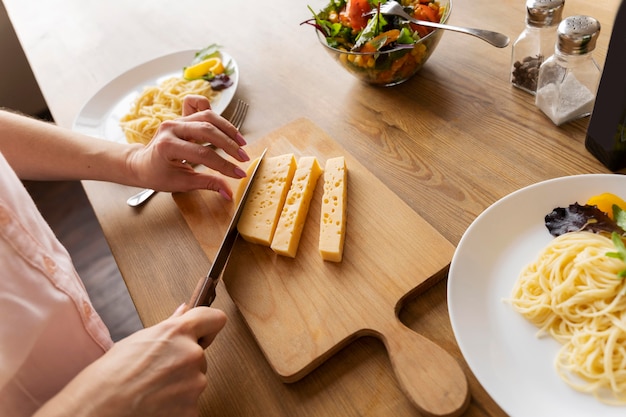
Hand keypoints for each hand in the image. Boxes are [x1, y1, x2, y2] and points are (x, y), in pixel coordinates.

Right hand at [35, 304, 226, 416]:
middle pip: (200, 355)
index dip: (208, 325)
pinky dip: (175, 408)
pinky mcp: (192, 411)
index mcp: (177, 333)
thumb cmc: (107, 377)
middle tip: (155, 372)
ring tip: (150, 391)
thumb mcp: (135, 342)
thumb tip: (183, 312)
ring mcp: (194, 385)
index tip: (204, 331)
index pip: (214, 319)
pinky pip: (189, 405)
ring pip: (194, 381)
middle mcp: (191, 355)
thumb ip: (168, 328)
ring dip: (179, 386)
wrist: (95, 412)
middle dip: (183, 363)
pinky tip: (154, 406)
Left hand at [127, 95, 249, 199]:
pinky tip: (224, 125)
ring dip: (227, 129)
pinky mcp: (182, 116)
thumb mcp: (182, 183)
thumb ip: (207, 184)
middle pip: (208, 131)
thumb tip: (229, 192)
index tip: (239, 174)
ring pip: (208, 117)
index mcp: (167, 146)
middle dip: (229, 146)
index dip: (224, 165)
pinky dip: (213, 112)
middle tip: (243, 158)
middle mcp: (172, 128)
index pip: (203, 154)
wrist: (141, 163)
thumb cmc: (158, 175)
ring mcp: (177, 119)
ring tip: (241, 143)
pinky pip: (199, 106)